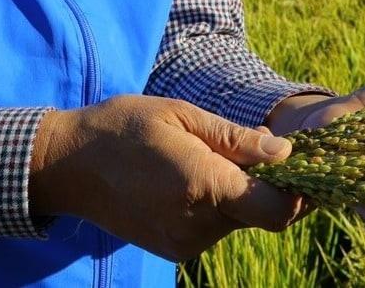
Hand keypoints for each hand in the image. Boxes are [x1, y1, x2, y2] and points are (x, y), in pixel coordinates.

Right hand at [29, 94, 304, 261]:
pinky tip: (189, 178)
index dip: (296, 191)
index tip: (295, 164)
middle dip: (264, 185)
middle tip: (246, 146)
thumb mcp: (181, 115)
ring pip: (236, 221)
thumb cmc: (125, 127)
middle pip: (260, 214)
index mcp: (204, 185)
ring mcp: (184, 243)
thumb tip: (285, 152)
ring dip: (236, 194)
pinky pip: (212, 229)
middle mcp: (198, 223)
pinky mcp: (173, 250)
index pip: (277, 210)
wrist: (68, 166)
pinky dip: (214, 206)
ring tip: (205, 157)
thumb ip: (236, 139)